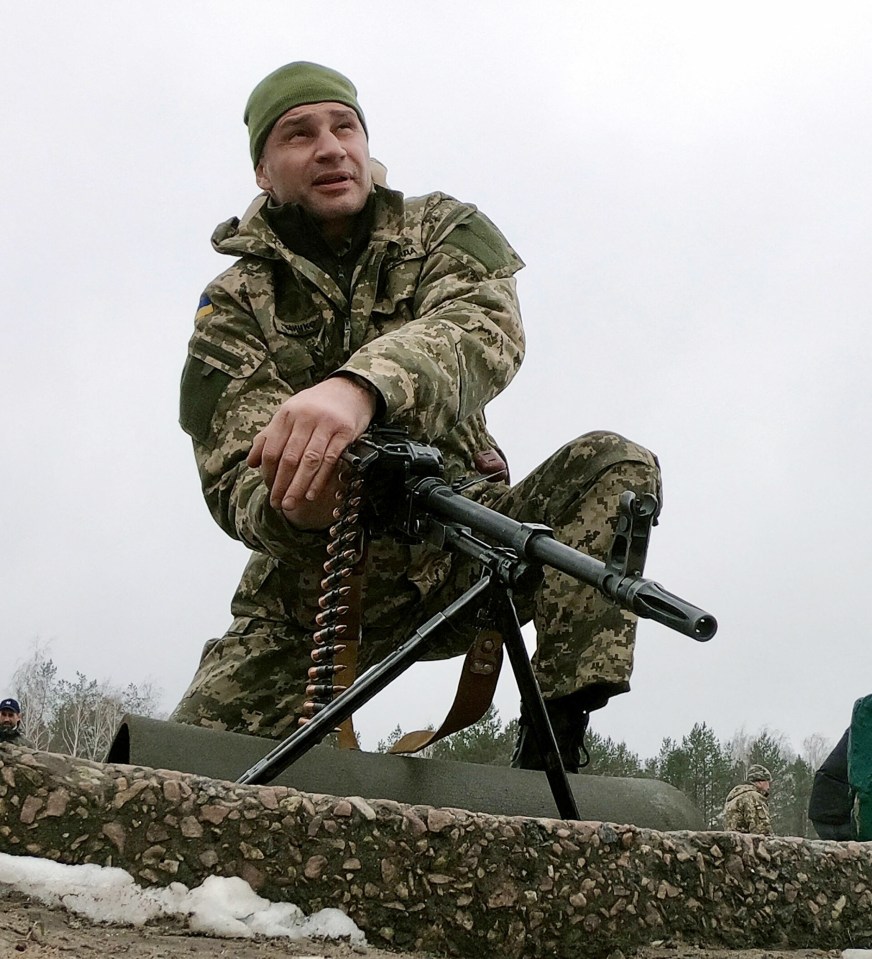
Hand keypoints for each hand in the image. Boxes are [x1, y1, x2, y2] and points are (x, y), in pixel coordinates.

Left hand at [247, 376, 375, 522]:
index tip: (269, 489)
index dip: (268, 472)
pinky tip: (312, 494)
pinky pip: (330, 460)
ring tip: (291, 504)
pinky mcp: (345, 432)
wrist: (349, 390)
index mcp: (287, 414)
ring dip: (299, 486)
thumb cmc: (315, 406)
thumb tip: (251, 462)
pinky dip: (319, 480)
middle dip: (281, 484)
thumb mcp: (289, 414)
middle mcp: (305, 417)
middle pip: (289, 458)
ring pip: (309, 461)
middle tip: (277, 503)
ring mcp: (326, 424)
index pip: (272, 449)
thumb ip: (269, 436)